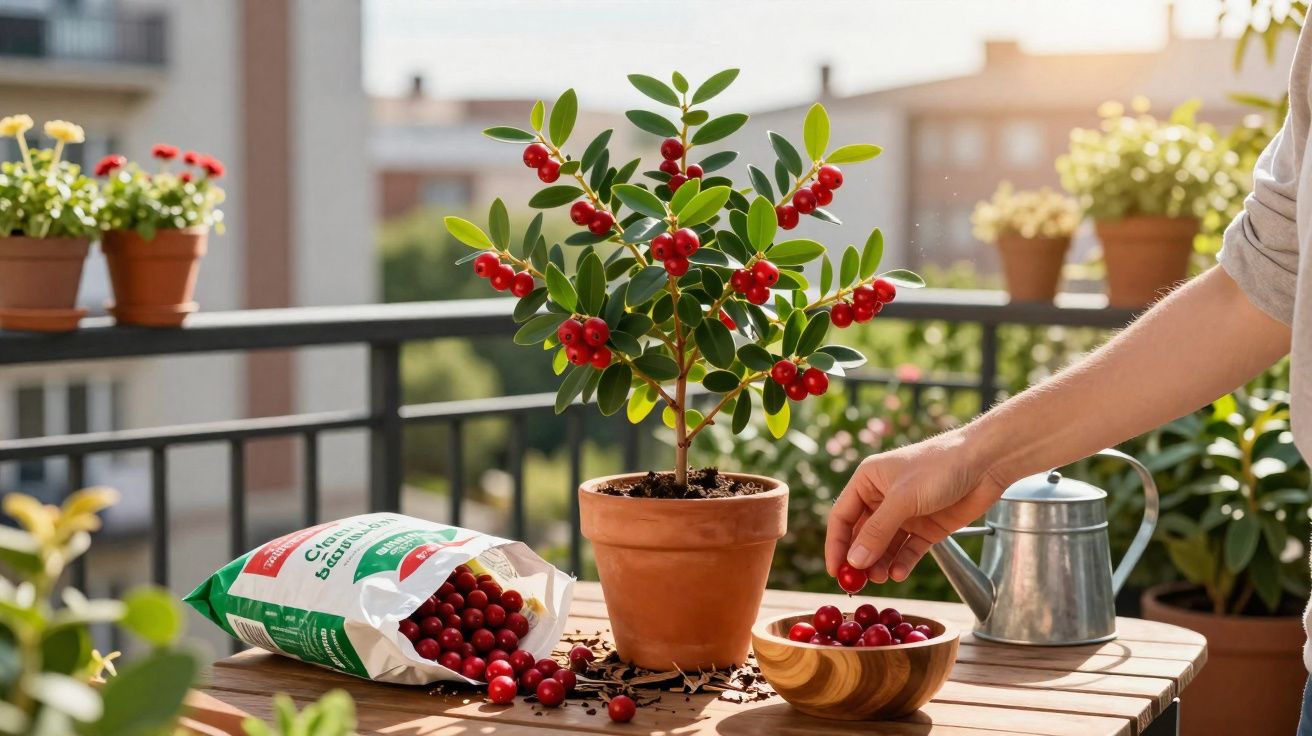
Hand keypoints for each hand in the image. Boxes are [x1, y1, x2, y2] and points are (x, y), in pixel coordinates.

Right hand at [825, 429, 1007, 582]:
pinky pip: (908, 550)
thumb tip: (854, 562)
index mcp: (868, 481)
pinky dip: (902, 563)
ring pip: (885, 547)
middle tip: (857, 584)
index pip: (842, 517)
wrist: (987, 463)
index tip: (836, 572)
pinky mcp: (927, 527)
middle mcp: (883, 498)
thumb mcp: (903, 499)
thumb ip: (877, 532)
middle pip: (862, 535)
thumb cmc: (940, 467)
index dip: (836, 545)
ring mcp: (906, 514)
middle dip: (859, 560)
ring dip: (880, 564)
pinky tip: (899, 573)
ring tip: (882, 578)